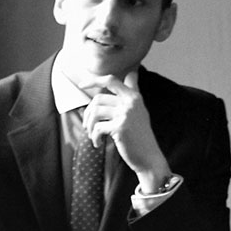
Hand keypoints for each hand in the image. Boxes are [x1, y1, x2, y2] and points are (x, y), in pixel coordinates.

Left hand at [83, 72, 170, 193]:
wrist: (149, 157)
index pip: (111, 80)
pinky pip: (98, 128)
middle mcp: (131, 102)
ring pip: (95, 112)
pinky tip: (98, 144)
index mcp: (134, 96)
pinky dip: (94, 137)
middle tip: (87, 125)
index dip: (94, 80)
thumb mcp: (140, 109)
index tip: (82, 84)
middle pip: (98, 98)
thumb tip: (132, 73)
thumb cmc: (141, 135)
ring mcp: (126, 114)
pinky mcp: (120, 127)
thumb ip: (134, 92)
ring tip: (92, 135)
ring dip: (89, 126)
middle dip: (88, 112)